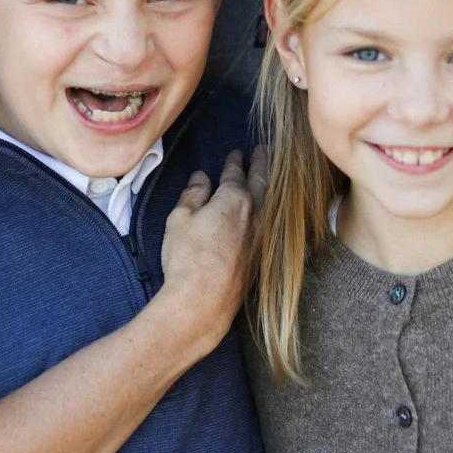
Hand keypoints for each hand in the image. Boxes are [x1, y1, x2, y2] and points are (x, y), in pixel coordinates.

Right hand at [150, 150, 256, 351]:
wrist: (204, 301)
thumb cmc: (188, 258)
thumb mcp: (180, 219)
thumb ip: (193, 194)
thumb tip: (201, 178)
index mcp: (234, 199)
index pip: (235, 173)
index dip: (234, 161)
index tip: (236, 152)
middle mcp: (255, 214)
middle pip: (261, 182)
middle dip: (261, 164)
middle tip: (264, 151)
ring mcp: (263, 236)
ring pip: (272, 201)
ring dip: (270, 184)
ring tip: (270, 175)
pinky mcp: (263, 256)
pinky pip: (272, 222)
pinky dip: (271, 208)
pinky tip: (268, 211)